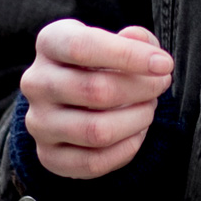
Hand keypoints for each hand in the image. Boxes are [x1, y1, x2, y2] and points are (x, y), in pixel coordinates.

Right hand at [19, 20, 172, 178]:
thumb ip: (137, 39)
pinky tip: (137, 133)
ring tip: (148, 109)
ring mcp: (39, 122)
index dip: (128, 56)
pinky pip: (94, 162)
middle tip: (160, 85)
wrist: (73, 99)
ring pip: (97, 131)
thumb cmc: (102, 64)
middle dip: (141, 90)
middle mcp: (36, 83)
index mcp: (50, 44)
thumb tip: (140, 42)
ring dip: (137, 120)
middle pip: (95, 91)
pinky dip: (126, 149)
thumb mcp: (118, 41)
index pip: (81, 47)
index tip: (164, 65)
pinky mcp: (48, 155)